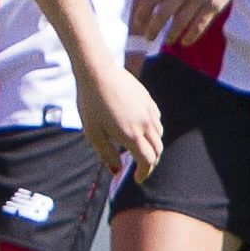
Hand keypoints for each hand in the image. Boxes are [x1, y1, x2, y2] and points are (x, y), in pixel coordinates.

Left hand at [76, 59, 163, 179]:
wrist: (97, 72)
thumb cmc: (90, 103)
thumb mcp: (93, 132)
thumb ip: (106, 153)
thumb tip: (116, 170)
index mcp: (131, 135)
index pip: (147, 160)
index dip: (144, 172)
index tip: (137, 178)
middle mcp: (144, 124)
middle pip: (157, 150)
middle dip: (150, 162)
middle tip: (140, 168)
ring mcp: (148, 110)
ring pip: (159, 134)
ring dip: (152, 146)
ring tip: (139, 149)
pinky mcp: (148, 99)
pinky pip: (156, 120)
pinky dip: (153, 130)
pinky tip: (141, 129)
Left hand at [132, 0, 249, 49]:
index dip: (142, 13)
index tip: (138, 22)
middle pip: (163, 13)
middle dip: (153, 28)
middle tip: (148, 37)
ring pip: (181, 22)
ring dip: (171, 34)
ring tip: (167, 40)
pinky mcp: (215, 4)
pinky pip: (200, 25)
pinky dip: (192, 36)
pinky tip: (185, 41)